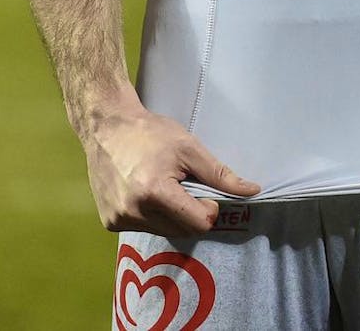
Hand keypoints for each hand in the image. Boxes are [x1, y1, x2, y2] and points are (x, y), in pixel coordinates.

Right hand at [80, 95, 260, 235]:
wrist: (107, 127)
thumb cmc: (151, 132)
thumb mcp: (189, 147)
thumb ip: (220, 174)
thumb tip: (253, 191)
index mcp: (155, 193)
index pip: (199, 223)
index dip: (209, 209)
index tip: (205, 192)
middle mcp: (134, 213)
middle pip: (182, 231)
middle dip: (190, 212)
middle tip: (183, 185)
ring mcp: (118, 220)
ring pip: (164, 232)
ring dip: (171, 215)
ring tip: (162, 185)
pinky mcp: (109, 224)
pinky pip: (144, 228)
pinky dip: (151, 215)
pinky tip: (144, 191)